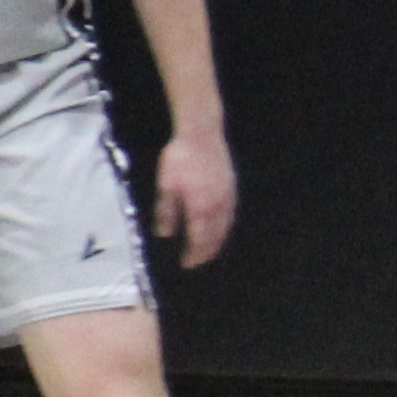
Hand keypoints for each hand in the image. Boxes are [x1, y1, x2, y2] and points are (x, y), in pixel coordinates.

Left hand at [151, 129, 236, 265]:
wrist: (201, 133)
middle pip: (215, 237)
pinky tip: (220, 228)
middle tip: (198, 263)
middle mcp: (218, 205)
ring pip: (225, 227)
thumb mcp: (166, 185)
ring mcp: (228, 196)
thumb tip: (164, 234)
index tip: (186, 264)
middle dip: (206, 253)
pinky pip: (230, 214)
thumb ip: (166, 212)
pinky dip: (225, 227)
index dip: (193, 254)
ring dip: (217, 242)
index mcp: (200, 207)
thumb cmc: (179, 158)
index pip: (198, 239)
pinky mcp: (231, 187)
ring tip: (209, 251)